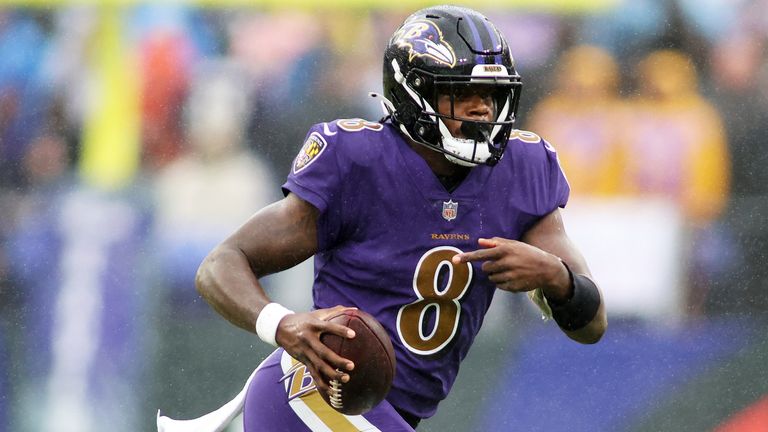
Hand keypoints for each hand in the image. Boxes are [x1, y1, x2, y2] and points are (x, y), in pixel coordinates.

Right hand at [275, 305, 356, 396]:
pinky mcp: (302, 361)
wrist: (280, 328)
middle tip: (352, 365)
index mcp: (313, 325)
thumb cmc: (303, 319)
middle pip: (323, 352)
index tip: (353, 334)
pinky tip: (332, 391)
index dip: (340, 331)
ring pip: (318, 366)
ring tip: (346, 379)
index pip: (328, 327)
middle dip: (337, 360)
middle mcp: (308, 339)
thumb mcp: (316, 313)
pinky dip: (322, 384)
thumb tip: (355, 309)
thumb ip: (335, 311)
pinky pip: (313, 374)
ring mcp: (304, 352)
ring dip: (332, 374)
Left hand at [452, 237, 571, 300]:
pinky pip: (499, 286)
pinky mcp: (513, 286)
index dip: (467, 257)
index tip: (455, 260)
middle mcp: (506, 263)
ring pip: (491, 278)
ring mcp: (510, 276)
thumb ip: (496, 242)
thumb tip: (480, 241)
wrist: (546, 268)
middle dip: (489, 267)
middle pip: (485, 268)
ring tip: (509, 271)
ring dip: (496, 275)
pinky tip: (512, 277)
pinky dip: (502, 283)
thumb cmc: (528, 253)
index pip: (482, 254)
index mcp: (505, 250)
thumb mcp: (514, 244)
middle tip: (501, 264)